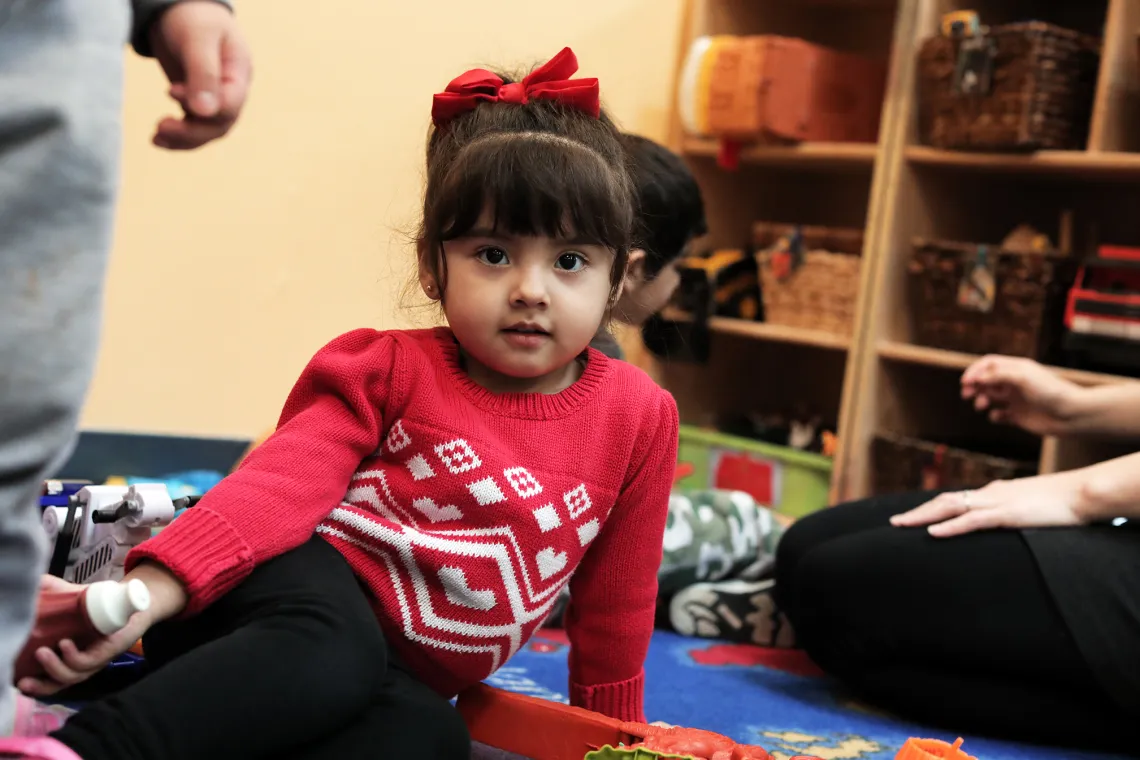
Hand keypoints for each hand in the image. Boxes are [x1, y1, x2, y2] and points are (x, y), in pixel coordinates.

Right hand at [17, 576, 151, 696]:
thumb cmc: (97, 603)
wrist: (129, 598)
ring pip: (72, 675)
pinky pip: (89, 661)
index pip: (47, 680)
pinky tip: (65, 644)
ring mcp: (95, 660)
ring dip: (55, 667)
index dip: (32, 685)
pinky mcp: (108, 652)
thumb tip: (28, 583)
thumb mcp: (68, 598)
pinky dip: (74, 656)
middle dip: (39, 686)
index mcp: (68, 658)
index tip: (15, 681)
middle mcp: (80, 663)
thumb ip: (48, 591)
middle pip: (57, 685)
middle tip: (22, 680)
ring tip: (42, 652)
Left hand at [149, 0, 251, 149]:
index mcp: (239, 73)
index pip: (231, 104)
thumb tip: (204, 113)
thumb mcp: (198, 38)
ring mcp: (216, 98)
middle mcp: (232, 90)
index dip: (206, 107)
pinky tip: (158, 138)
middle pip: (220, 124)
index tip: (171, 91)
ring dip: (183, 138)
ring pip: (207, 131)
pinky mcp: (198, 102)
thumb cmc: (193, 16)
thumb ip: (203, 72)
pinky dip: (178, 136)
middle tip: (161, 126)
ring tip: (156, 137)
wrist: (180, 8)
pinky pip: (194, 127)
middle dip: (192, 131)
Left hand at [890, 474, 1085, 537]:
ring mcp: (996, 503)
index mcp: (992, 493)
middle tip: (894, 522)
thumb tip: (994, 522)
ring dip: (923, 517)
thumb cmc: (1058, 501)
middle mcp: (988, 494)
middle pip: (944, 502)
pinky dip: (950, 527)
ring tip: (902, 525)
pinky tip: (933, 534)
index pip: (954, 499)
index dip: (930, 508)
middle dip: (917, 512)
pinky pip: (973, 521)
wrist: (1081, 492)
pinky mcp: (1008, 514)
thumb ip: (1007, 513)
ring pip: (950, 508)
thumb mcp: (1025, 507)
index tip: (910, 517)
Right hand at [960, 355, 1082, 434]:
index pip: (988, 364)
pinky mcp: (1018, 416)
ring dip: (981, 400)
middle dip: (974, 386)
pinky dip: (994, 416)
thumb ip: (998, 375)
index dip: (974, 371)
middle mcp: (1014, 382)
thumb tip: (976, 378)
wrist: (1070, 415)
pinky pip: (1000, 415)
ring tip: (982, 406)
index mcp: (1016, 369)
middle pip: (986, 380)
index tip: (966, 382)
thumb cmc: (1050, 392)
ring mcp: (1016, 399)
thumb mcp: (1022, 377)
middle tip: (967, 394)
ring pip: (990, 396)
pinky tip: (999, 416)